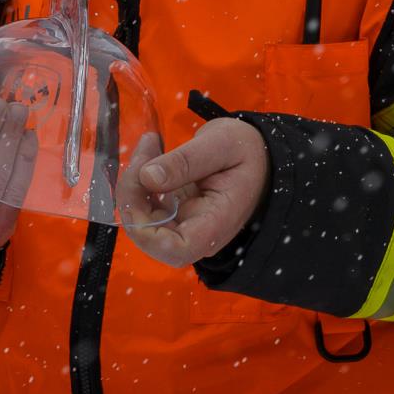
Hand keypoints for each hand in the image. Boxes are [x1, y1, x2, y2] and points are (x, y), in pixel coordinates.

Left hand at [116, 118, 269, 267]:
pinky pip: (147, 205)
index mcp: (215, 223)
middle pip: (151, 235)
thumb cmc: (248, 150)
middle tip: (146, 150)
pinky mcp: (175, 212)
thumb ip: (186, 161)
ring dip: (135, 182)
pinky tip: (151, 151)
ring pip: (143, 219)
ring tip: (151, 143)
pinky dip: (140, 179)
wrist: (259, 154)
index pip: (175, 250)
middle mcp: (197, 232)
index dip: (145, 232)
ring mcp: (184, 224)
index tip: (140, 190)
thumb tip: (147, 177)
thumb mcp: (222, 144)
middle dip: (135, 193)